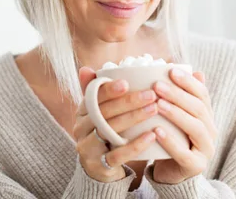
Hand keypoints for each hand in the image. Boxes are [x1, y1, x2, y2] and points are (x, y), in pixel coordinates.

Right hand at [73, 67, 158, 182]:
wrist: (97, 168)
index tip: (127, 82)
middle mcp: (81, 128)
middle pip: (104, 112)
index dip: (109, 89)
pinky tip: (151, 135)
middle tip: (151, 94)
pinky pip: (118, 155)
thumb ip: (96, 91)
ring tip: (154, 109)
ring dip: (134, 118)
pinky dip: (135, 145)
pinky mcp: (100, 165)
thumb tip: (86, 68)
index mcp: (81, 111)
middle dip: (128, 102)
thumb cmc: (103, 131)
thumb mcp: (98, 111)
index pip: (93, 97)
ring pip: (110, 131)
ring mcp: (88, 148)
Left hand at [151, 70, 216, 183]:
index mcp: (207, 116)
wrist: (171, 172)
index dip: (188, 81)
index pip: (202, 94)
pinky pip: (184, 153)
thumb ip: (180, 96)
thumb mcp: (175, 115)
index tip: (170, 70)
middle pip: (198, 108)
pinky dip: (170, 141)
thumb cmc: (172, 138)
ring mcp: (206, 150)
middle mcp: (211, 131)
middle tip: (158, 85)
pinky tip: (156, 131)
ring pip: (195, 128)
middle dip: (178, 95)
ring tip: (158, 104)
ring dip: (176, 114)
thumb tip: (193, 70)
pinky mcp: (195, 166)